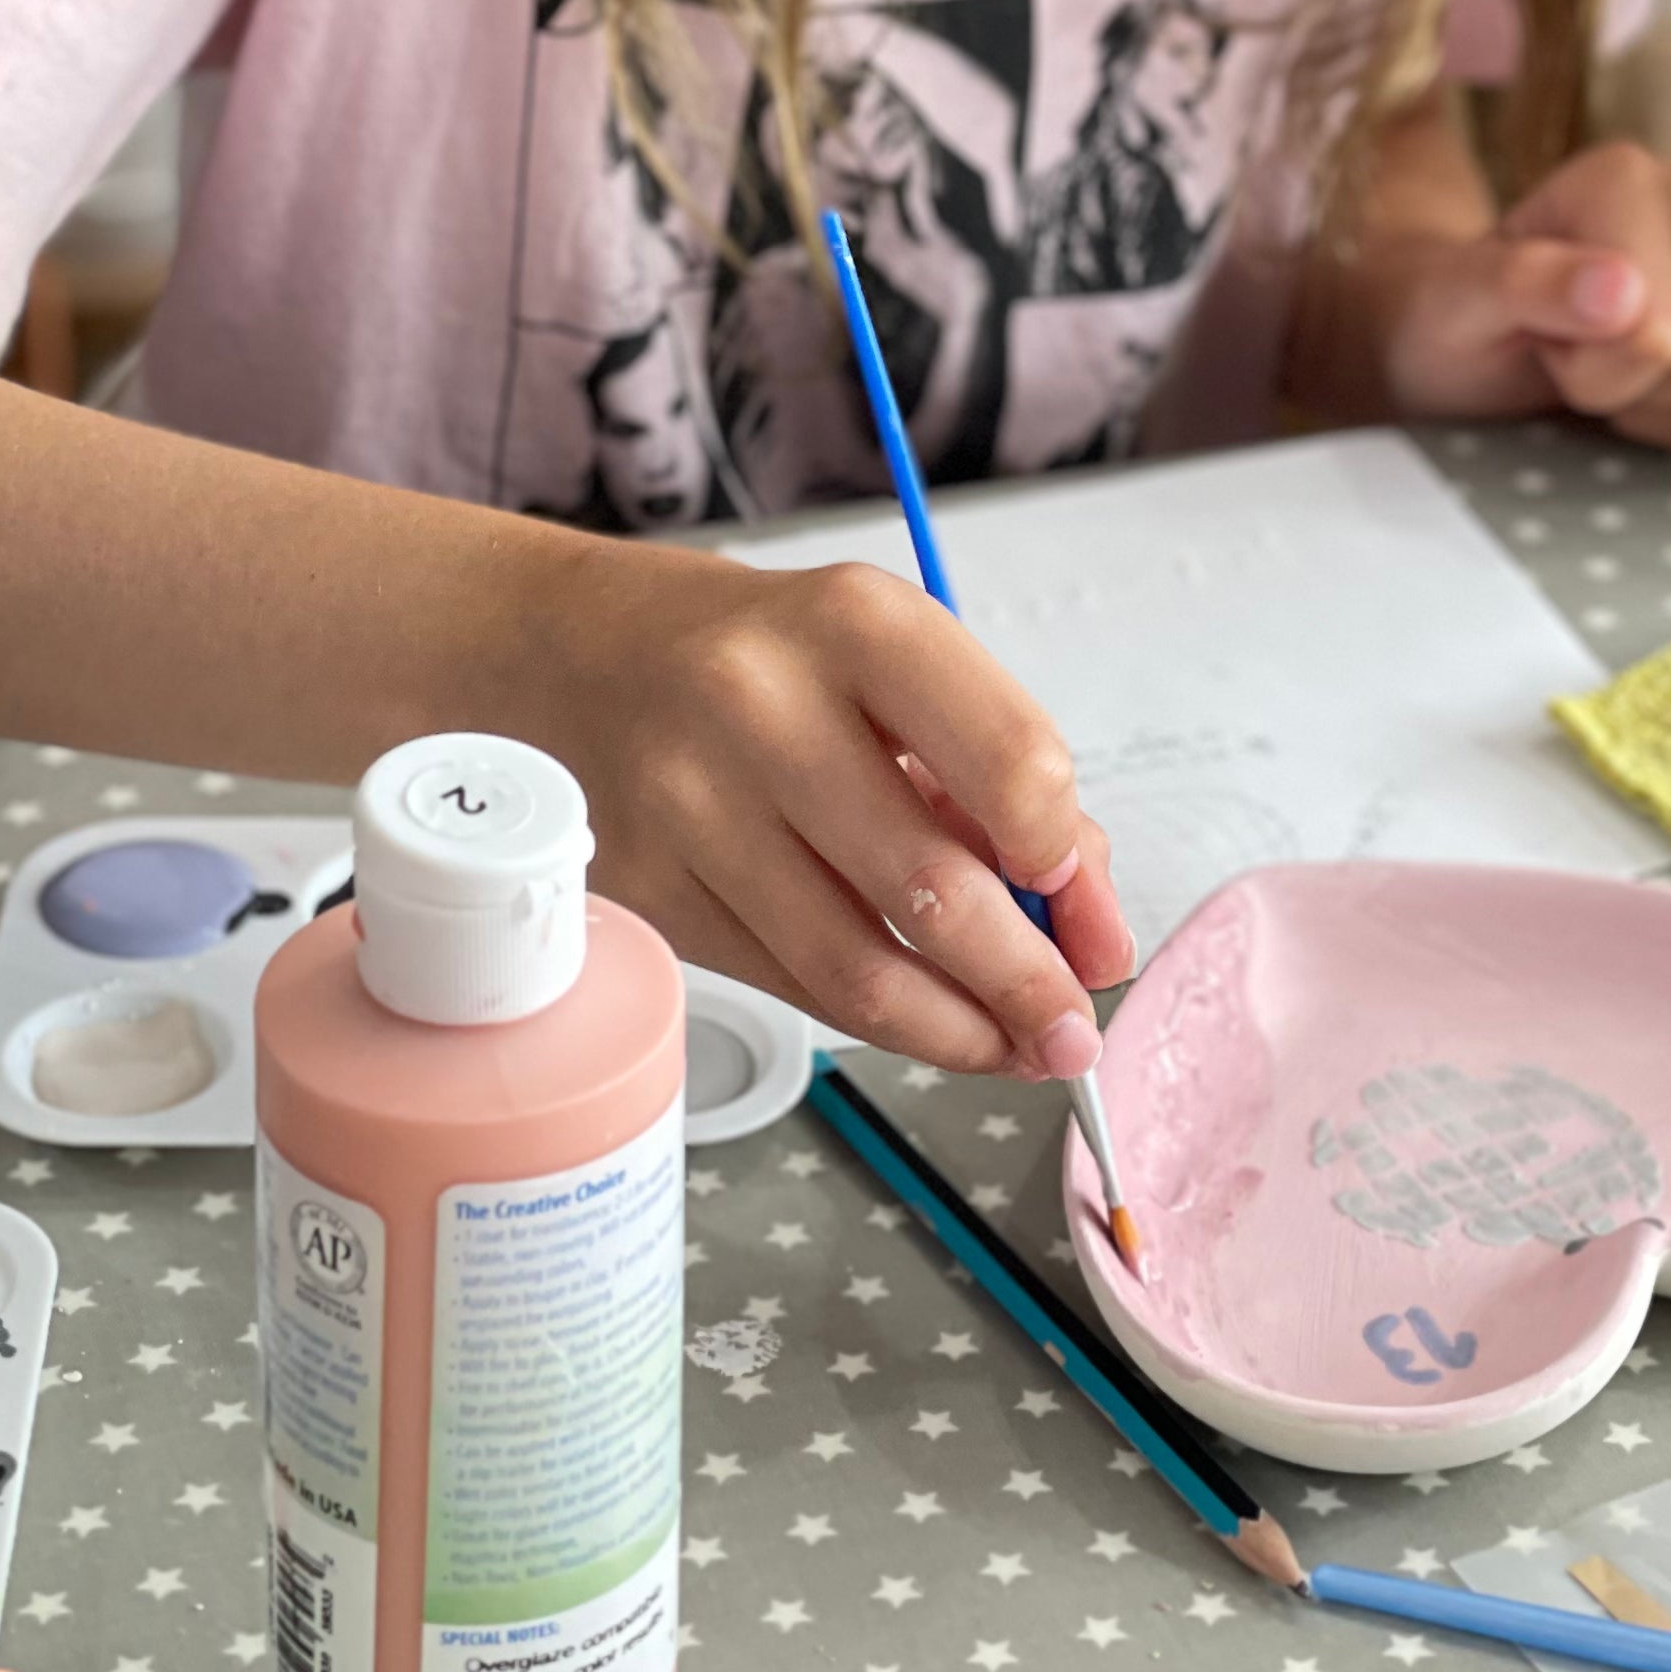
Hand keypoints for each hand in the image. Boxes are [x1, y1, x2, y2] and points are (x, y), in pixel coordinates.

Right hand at [529, 543, 1130, 1078]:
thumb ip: (1002, 776)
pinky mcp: (647, 886)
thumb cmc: (772, 660)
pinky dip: (879, 1024)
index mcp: (856, 623)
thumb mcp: (895, 663)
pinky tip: (930, 1027)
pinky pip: (792, 985)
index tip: (1089, 912)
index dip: (1068, 861)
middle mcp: (762, 706)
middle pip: (934, 887)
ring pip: (858, 966)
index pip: (1010, 761)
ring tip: (1018, 1048)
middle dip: (1029, 983)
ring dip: (961, 1031)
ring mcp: (689, 803)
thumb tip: (1087, 931)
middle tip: (1074, 1030)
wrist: (580, 654)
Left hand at [1369, 141, 1670, 461]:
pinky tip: (1643, 390)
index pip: (1655, 332)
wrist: (1471, 332)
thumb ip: (1525, 284)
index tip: (1543, 340)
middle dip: (1627, 391)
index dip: (1590, 368)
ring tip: (1604, 366)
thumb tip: (1625, 292)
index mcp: (1628, 177)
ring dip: (1657, 411)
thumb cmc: (1453, 313)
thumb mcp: (1457, 302)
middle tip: (1570, 355)